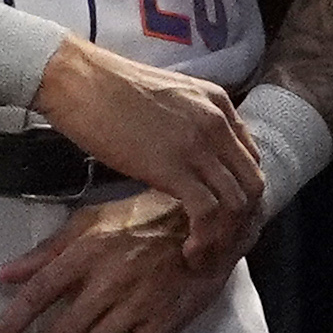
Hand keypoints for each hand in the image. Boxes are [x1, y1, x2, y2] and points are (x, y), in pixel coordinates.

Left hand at [0, 189, 245, 332]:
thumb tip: (3, 274)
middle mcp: (106, 285)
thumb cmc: (145, 218)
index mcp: (84, 255)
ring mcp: (135, 308)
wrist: (208, 224)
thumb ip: (47, 249)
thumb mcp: (92, 220)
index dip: (11, 324)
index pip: (38, 294)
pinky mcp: (161, 324)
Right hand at [30, 35, 265, 264]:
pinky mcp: (174, 168)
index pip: (250, 158)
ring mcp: (200, 146)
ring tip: (203, 252)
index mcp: (220, 105)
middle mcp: (219, 124)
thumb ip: (190, 123)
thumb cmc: (108, 89)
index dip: (240, 191)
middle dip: (241, 219)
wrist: (79, 80)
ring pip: (238, 202)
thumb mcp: (168, 99)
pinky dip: (206, 237)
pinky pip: (208, 212)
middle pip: (253, 183)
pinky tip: (191, 250)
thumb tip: (188, 155)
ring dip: (225, 236)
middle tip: (217, 240)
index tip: (222, 215)